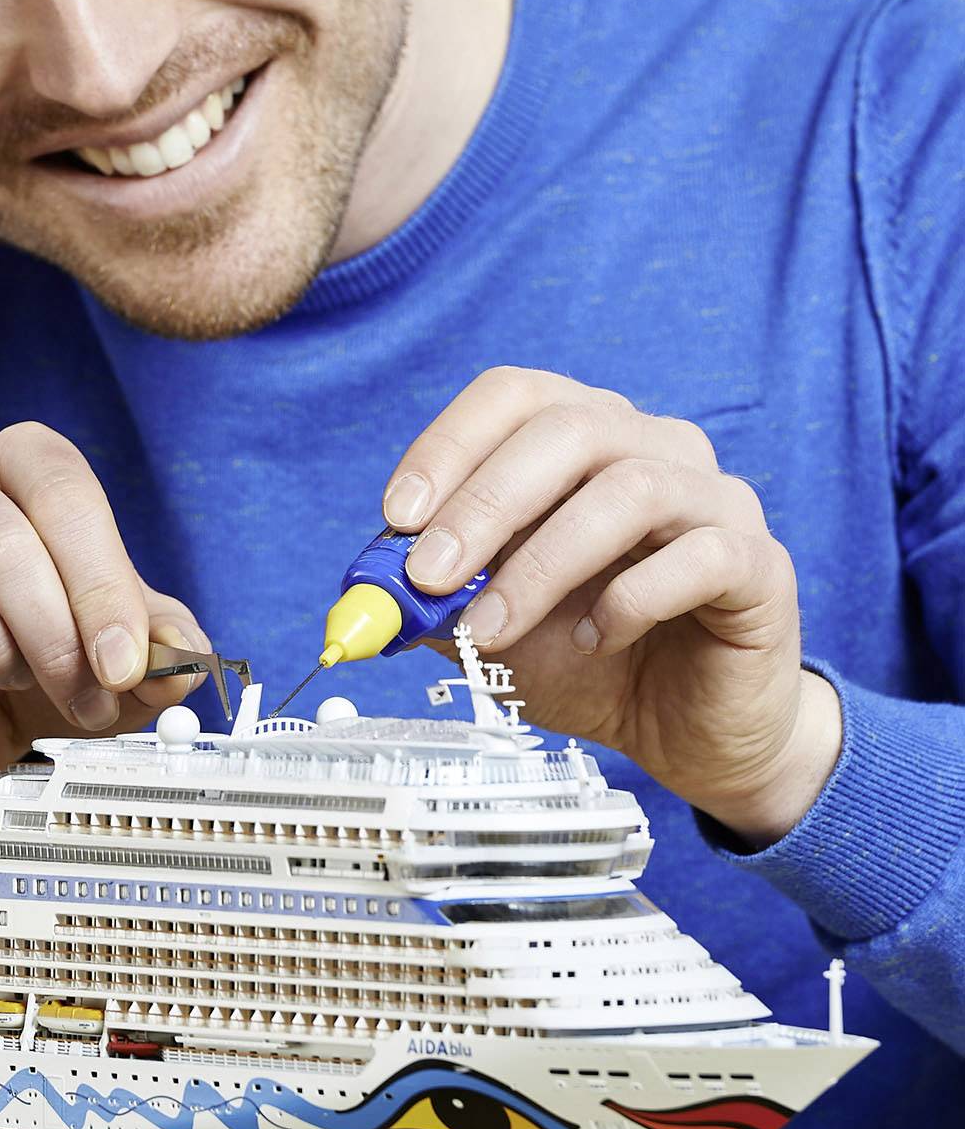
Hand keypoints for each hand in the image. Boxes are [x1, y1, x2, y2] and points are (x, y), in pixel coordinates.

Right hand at [0, 421, 206, 773]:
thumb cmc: (39, 659)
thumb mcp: (116, 657)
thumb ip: (161, 650)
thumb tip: (185, 658)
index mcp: (23, 467)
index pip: (64, 492)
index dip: (100, 581)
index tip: (123, 662)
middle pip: (0, 535)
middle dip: (53, 632)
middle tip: (85, 697)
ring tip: (12, 679)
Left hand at [384, 367, 840, 845]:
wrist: (689, 733)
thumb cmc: (594, 658)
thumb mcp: (492, 624)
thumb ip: (436, 597)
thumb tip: (369, 585)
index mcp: (588, 436)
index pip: (516, 395)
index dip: (450, 444)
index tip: (396, 515)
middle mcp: (657, 446)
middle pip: (569, 429)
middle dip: (484, 503)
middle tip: (428, 575)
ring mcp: (717, 500)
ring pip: (630, 489)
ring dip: (542, 563)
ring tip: (492, 628)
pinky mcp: (761, 565)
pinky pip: (700, 557)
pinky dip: (630, 600)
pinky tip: (594, 640)